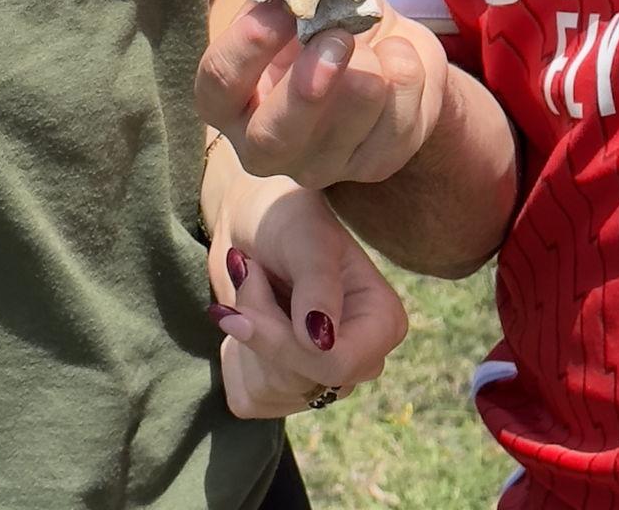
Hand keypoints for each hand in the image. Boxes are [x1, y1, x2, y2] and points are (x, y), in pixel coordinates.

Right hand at [195, 0, 447, 188]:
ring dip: (367, 71)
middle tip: (337, 38)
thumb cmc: (326, 19)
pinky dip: (405, 75)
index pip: (219, 84)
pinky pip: (396, 126)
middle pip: (271, 139)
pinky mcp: (374, 163)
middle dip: (306, 90)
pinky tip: (399, 53)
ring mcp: (322, 162)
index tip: (282, 5)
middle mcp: (266, 142)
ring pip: (343, 135)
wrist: (385, 50)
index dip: (246, 46)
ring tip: (370, 33)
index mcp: (233, 95)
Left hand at [207, 170, 407, 418]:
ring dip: (245, 333)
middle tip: (250, 270)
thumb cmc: (288, 218)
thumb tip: (322, 343)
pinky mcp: (286, 390)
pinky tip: (248, 318)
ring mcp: (325, 380)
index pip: (337, 364)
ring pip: (270, 390)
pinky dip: (234, 356)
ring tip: (253, 283)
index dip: (284, 343)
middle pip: (300, 381)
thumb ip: (317, 284)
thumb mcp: (305, 238)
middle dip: (262, 326)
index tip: (242, 310)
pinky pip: (249, 398)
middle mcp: (361, 359)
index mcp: (384, 322)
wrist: (253, 223)